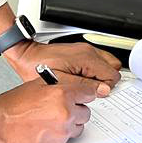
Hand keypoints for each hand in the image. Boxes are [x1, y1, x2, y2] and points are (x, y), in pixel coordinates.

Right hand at [0, 77, 97, 142]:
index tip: (82, 95)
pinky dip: (59, 136)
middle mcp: (65, 114)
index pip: (88, 93)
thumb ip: (57, 85)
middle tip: (59, 108)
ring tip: (49, 121)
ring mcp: (62, 132)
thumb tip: (72, 87)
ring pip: (78, 127)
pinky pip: (67, 140)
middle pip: (85, 112)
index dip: (83, 94)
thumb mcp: (34, 85)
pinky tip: (44, 131)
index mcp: (61, 95)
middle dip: (75, 110)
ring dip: (69, 124)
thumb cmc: (10, 108)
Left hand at [3, 40, 120, 96]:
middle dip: (105, 81)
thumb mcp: (61, 82)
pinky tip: (82, 76)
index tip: (94, 92)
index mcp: (86, 58)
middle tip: (90, 88)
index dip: (105, 87)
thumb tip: (103, 90)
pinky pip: (98, 60)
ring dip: (101, 75)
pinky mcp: (81, 51)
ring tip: (85, 83)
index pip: (112, 75)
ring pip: (108, 63)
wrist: (28, 56)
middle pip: (113, 68)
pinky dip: (95, 70)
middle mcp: (88, 51)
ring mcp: (85, 49)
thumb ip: (84, 86)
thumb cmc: (38, 67)